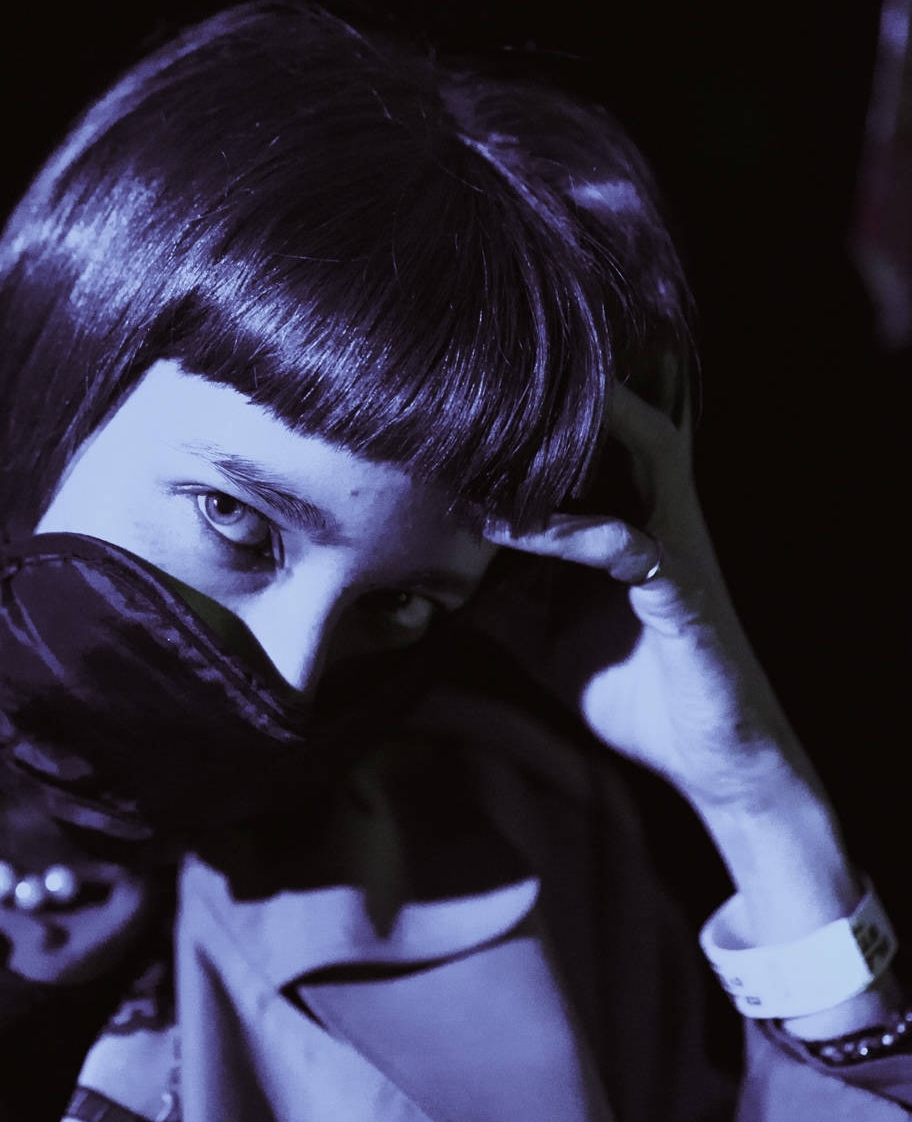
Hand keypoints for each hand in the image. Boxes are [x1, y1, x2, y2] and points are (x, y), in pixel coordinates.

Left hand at [476, 376, 867, 969]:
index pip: (582, 421)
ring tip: (481, 421)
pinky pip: (628, 544)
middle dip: (551, 380)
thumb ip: (491, 587)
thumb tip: (413, 571)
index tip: (440, 380)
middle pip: (618, 406)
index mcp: (623, 503)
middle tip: (461, 367)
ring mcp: (673, 542)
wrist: (707, 754)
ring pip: (637, 448)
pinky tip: (504, 527)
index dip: (520, 394)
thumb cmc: (628, 680)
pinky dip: (565, 532)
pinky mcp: (683, 593)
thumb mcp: (537, 629)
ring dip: (562, 434)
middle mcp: (656, 505)